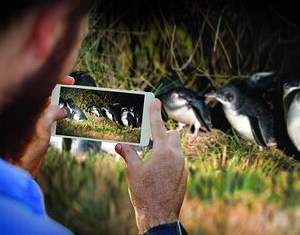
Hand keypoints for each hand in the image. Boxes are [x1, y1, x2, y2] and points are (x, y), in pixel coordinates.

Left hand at [6, 76, 74, 176]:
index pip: (43, 86)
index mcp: (29, 106)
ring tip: (73, 103)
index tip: (70, 81)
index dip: (57, 81)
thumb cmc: (25, 149)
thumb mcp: (41, 126)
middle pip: (46, 94)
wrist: (20, 167)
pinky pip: (51, 116)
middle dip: (60, 90)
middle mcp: (30, 110)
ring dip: (61, 103)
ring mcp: (35, 120)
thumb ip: (52, 112)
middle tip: (73, 89)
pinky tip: (66, 117)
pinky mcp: (39, 129)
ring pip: (50, 105)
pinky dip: (59, 115)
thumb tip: (62, 109)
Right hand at [115, 99, 187, 233]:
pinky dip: (169, 159)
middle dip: (163, 134)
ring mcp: (182, 166)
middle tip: (150, 141)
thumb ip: (128, 154)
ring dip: (166, 148)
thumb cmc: (145, 194)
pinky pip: (178, 160)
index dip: (155, 112)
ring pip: (176, 148)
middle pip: (172, 135)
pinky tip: (159, 171)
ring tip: (152, 159)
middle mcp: (176, 156)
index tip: (155, 101)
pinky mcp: (184, 175)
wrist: (159, 216)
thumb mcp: (133, 172)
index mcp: (163, 152)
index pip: (158, 126)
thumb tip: (120, 145)